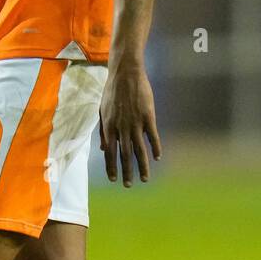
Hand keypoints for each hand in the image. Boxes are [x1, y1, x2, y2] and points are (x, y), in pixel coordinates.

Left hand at [99, 62, 161, 185]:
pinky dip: (155, 147)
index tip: (113, 179)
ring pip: (139, 149)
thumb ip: (104, 131)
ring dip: (142, 165)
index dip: (111, 166)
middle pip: (124, 154)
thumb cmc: (112, 92)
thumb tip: (103, 148)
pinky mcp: (148, 116)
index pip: (110, 152)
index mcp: (109, 126)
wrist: (126, 73)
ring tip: (144, 178)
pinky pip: (152, 136)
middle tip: (128, 185)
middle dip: (126, 171)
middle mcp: (122, 127)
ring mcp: (136, 122)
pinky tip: (157, 158)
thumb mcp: (102, 111)